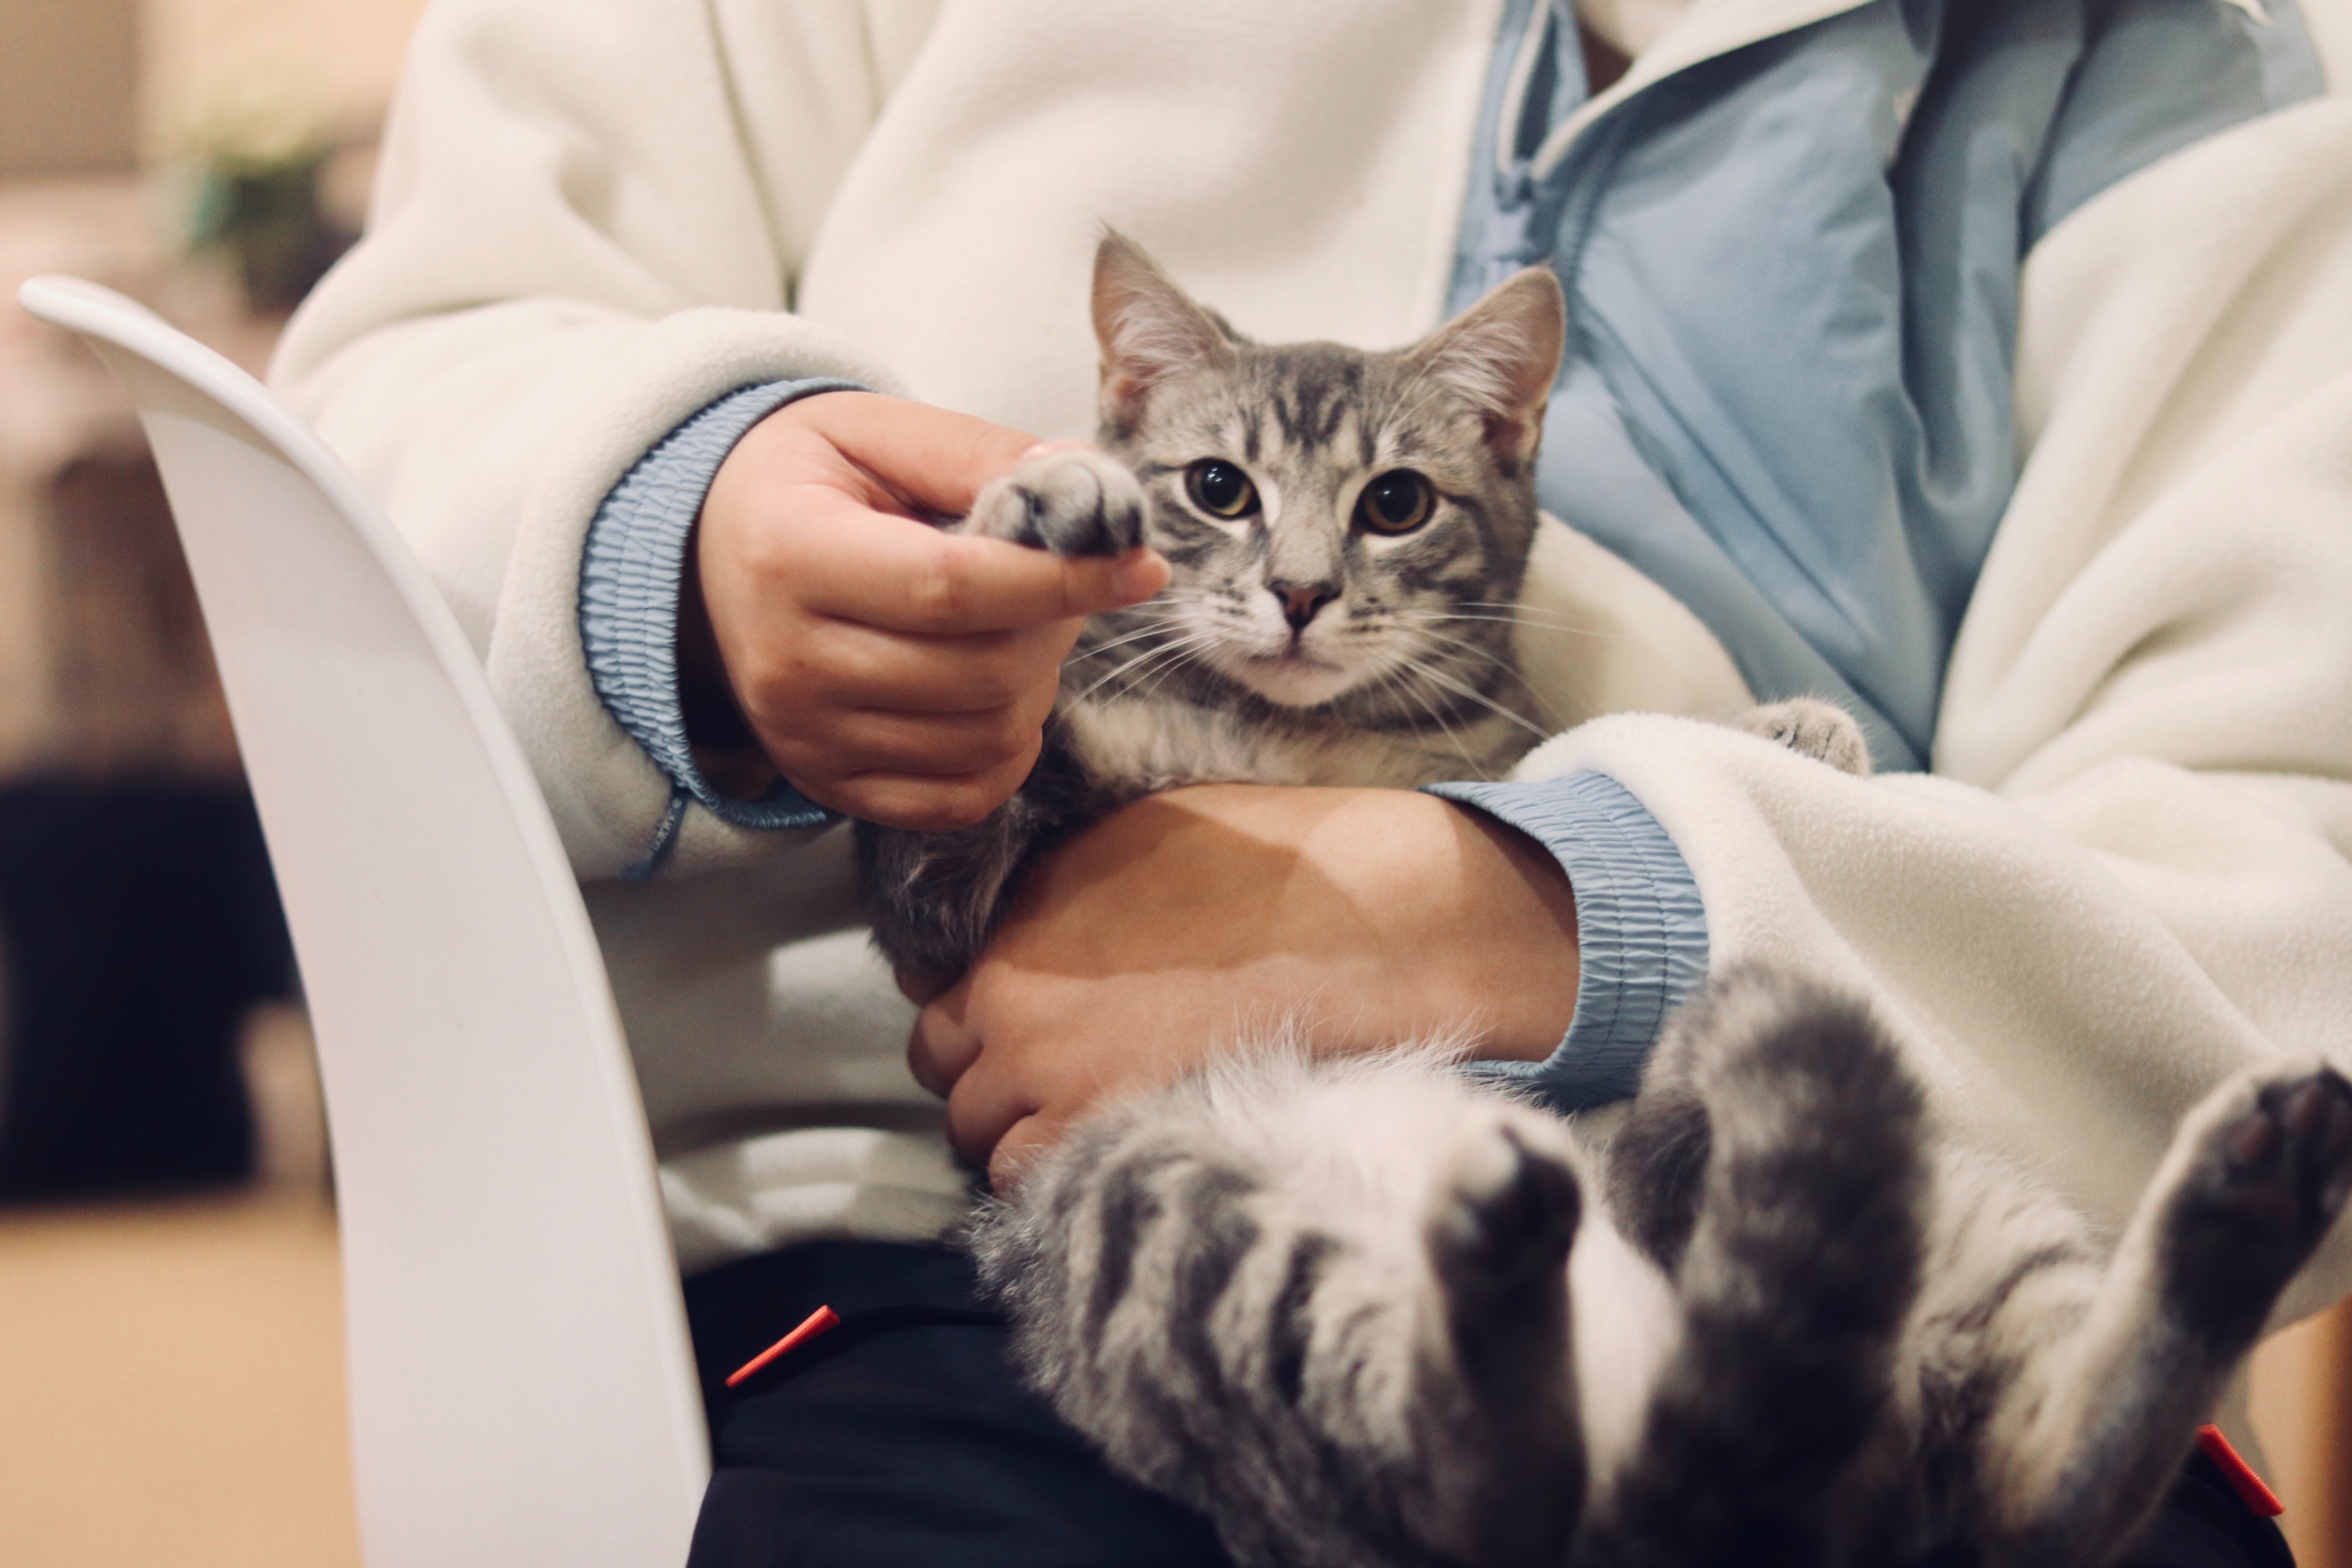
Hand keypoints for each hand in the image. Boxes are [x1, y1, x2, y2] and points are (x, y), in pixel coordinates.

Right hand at [683, 392, 1168, 828]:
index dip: (1062, 580)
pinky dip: (1005, 755)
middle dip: (1051, 629)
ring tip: (1016, 632)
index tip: (1139, 566)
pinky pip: (958, 799)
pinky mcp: (827, 784)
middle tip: (1056, 586)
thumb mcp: (874, 432)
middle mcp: (788, 662)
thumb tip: (1088, 487)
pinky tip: (998, 696)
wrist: (708, 554)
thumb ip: (978, 453)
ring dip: (1035, 686)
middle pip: (978, 673)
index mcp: (791, 555)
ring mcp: (804, 736)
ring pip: (982, 739)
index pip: (954, 588)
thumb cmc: (804, 483)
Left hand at [907, 784, 1579, 1188]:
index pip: (933, 996)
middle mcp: (1012, 1001)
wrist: (1359, 926)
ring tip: (1091, 1124)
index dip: (977, 1017)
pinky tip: (1113, 1152)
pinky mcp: (1099, 1137)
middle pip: (947, 1072)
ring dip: (1018, 1136)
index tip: (1017, 1028)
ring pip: (980, 1140)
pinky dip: (1055, 1177)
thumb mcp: (1132, 839)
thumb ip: (1052, 895)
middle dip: (989, 1078)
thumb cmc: (1267, 869)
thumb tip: (1017, 930)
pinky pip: (1031, 1183)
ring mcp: (1049, 1077)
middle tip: (1057, 1080)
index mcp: (1016, 923)